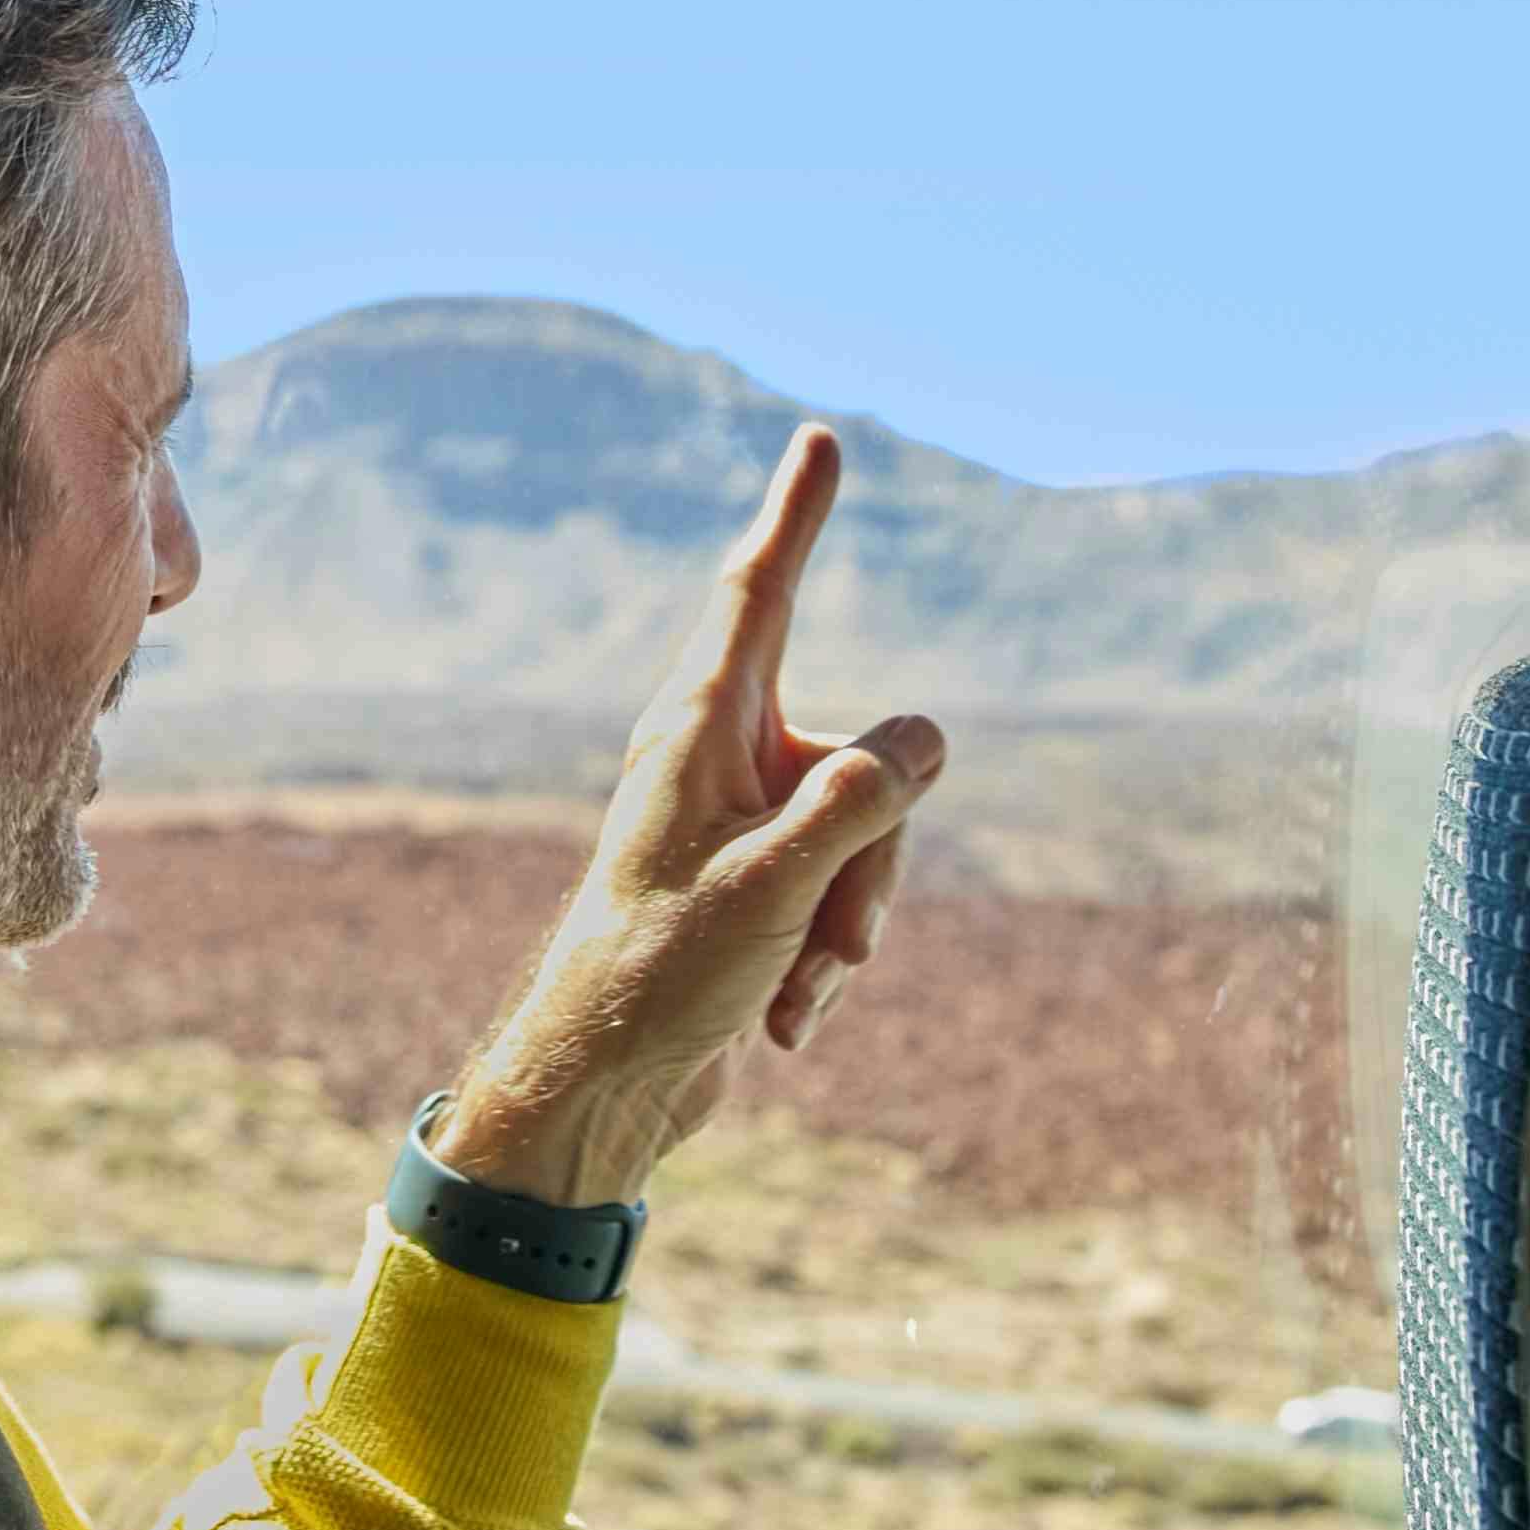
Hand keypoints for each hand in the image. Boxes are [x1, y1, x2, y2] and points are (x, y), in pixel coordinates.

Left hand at [431, 424, 948, 1209]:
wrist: (602, 1092)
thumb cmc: (660, 978)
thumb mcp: (775, 886)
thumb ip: (858, 801)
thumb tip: (927, 736)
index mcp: (699, 731)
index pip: (760, 595)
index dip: (795, 516)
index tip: (818, 437)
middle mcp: (719, 762)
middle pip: (861, 759)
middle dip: (874, 857)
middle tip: (833, 940)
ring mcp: (740, 826)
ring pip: (865, 837)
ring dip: (850, 924)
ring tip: (792, 990)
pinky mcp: (756, 890)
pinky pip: (840, 900)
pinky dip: (823, 963)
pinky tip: (779, 1024)